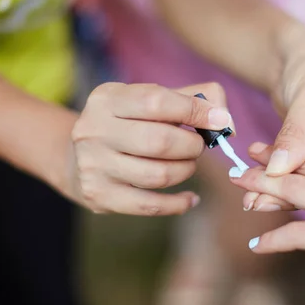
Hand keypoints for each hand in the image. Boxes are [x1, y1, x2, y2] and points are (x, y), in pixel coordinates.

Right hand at [66, 82, 231, 215]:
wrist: (77, 159)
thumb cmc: (128, 125)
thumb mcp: (149, 100)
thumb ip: (192, 98)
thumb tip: (226, 120)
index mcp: (107, 99)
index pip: (156, 101)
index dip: (194, 111)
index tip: (219, 120)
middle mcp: (94, 130)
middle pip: (160, 141)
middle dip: (192, 146)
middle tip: (197, 147)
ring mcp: (94, 165)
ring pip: (158, 175)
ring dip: (186, 170)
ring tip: (188, 165)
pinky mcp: (100, 196)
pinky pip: (150, 205)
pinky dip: (179, 204)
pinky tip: (190, 198)